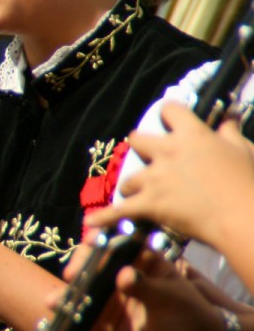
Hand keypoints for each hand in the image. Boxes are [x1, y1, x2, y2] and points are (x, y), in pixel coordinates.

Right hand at [61, 245, 227, 330]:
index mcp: (138, 262)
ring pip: (84, 292)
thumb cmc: (191, 314)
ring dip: (68, 294)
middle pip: (92, 266)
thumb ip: (146, 287)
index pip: (114, 245)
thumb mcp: (173, 297)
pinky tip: (57, 314)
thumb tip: (123, 276)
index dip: (100, 242)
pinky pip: (84, 318)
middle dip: (78, 269)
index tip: (92, 243)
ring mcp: (111, 300)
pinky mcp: (106, 324)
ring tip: (55, 300)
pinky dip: (69, 316)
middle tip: (73, 276)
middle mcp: (120, 277)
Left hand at [86, 102, 253, 247]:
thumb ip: (230, 132)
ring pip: (128, 177)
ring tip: (142, 195)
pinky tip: (92, 221)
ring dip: (134, 186)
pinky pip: (120, 210)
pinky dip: (106, 217)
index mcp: (191, 135)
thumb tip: (228, 119)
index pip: (169, 110)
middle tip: (151, 159)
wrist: (244, 218)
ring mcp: (154, 178)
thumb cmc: (249, 183)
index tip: (169, 121)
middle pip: (137, 140)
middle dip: (141, 148)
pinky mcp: (149, 203)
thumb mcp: (245, 150)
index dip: (168, 114)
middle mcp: (167, 152)